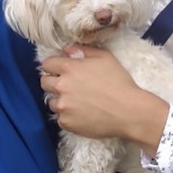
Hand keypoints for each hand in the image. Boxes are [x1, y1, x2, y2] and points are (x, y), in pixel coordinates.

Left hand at [40, 45, 168, 153]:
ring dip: (60, 100)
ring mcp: (63, 106)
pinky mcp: (66, 123)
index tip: (60, 69)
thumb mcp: (105, 57)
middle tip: (68, 85)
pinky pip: (61, 117)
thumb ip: (83, 50)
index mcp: (69, 68)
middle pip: (44, 82)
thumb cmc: (118, 82)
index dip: (53, 65)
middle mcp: (62, 86)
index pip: (46, 64)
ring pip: (52, 101)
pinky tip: (83, 113)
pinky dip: (68, 115)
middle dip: (53, 81)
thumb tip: (67, 49)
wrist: (128, 111)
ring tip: (77, 101)